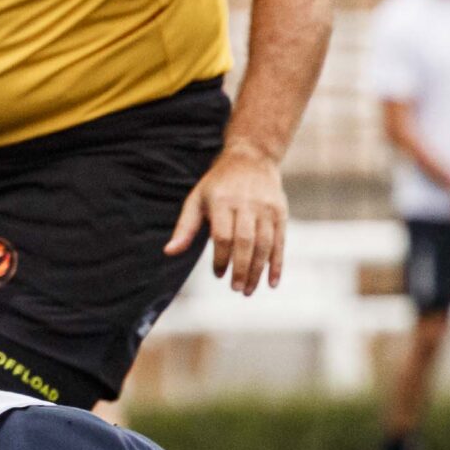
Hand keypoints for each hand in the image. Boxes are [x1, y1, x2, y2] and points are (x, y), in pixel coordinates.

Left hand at [165, 141, 287, 294]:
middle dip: (241, 269)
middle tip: (236, 289)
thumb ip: (185, 227)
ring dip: (258, 270)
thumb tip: (168, 252)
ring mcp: (265, 208)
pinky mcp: (280, 212)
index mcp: (221, 201)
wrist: (251, 158)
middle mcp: (246, 204)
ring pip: (264, 244)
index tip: (217, 275)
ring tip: (249, 290)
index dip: (220, 258)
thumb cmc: (217, 185)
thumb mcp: (196, 200)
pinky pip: (280, 241)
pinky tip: (272, 282)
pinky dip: (277, 263)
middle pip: (245, 242)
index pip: (222, 236)